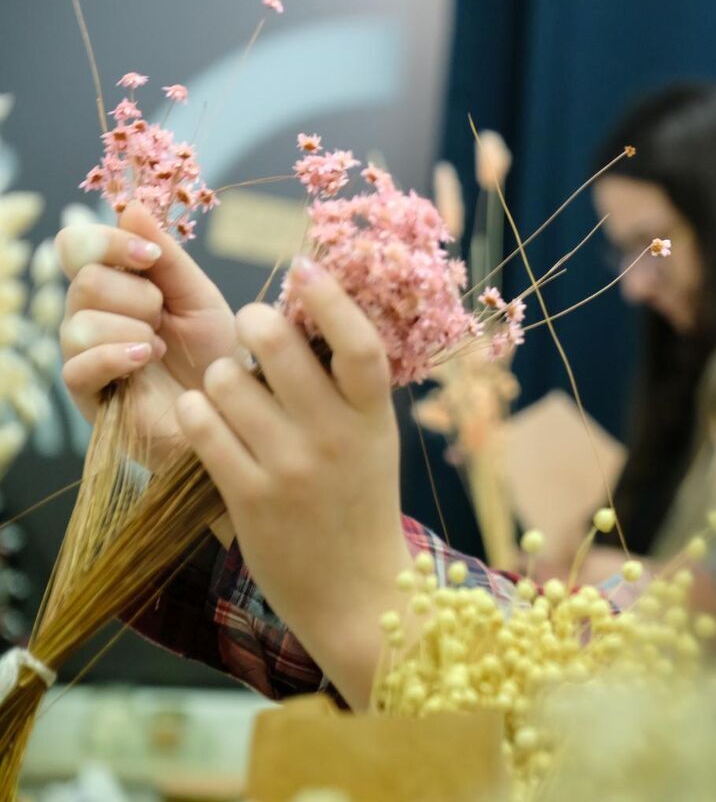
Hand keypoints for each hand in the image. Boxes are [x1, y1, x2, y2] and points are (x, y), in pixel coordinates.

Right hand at [57, 202, 234, 467]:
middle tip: (164, 318)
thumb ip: (167, 257)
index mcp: (114, 285)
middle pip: (85, 281)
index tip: (151, 257)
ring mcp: (84, 354)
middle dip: (137, 296)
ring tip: (162, 348)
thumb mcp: (200, 298)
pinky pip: (78, 365)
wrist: (232, 411)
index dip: (108, 242)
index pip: (77, 245)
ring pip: (81, 322)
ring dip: (133, 330)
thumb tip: (130, 207)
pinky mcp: (88, 394)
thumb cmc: (216, 355)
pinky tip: (148, 358)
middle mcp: (90, 315)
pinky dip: (118, 355)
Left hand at [175, 257, 409, 710]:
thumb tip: (309, 315)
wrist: (360, 592)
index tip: (304, 266)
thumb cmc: (362, 503)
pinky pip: (202, 428)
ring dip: (219, 376)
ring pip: (226, 381)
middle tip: (252, 328)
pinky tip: (206, 417)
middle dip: (254, 325)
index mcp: (374, 419)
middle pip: (278, 346)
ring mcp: (290, 469)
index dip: (330, 298)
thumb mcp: (375, 441)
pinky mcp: (248, 498)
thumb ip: (349, 389)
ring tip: (229, 390)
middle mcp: (335, 438)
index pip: (359, 345)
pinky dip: (196, 413)